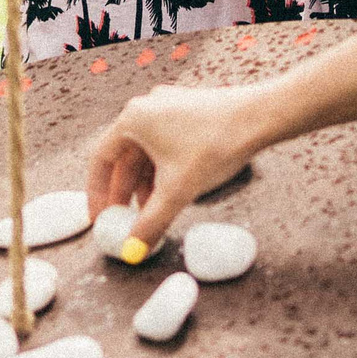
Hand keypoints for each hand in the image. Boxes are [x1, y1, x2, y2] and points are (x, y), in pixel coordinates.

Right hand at [87, 81, 279, 250]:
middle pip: (123, 156)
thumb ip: (151, 223)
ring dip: (143, 184)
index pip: (101, 160)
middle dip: (122, 192)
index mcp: (132, 119)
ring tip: (149, 213)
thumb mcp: (177, 191)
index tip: (99, 218)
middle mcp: (146, 108)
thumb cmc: (214, 146)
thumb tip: (132, 250)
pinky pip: (164, 144)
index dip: (97, 193)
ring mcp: (168, 107)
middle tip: (121, 221)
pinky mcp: (188, 112)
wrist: (259, 118)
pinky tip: (171, 192)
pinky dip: (162, 170)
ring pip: (146, 152)